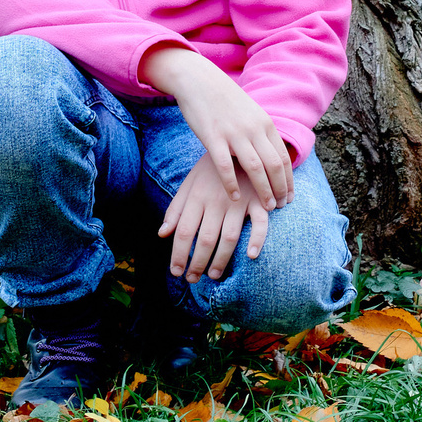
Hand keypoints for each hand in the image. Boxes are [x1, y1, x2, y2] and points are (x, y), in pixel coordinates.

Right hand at [140, 45, 293, 207]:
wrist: (199, 80)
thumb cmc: (225, 101)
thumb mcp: (251, 113)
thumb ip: (261, 133)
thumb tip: (272, 157)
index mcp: (265, 123)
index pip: (283, 157)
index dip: (288, 180)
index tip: (289, 197)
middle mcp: (253, 128)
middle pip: (273, 165)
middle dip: (280, 189)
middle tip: (280, 207)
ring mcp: (233, 133)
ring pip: (255, 168)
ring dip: (263, 190)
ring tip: (266, 207)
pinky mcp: (213, 137)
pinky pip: (226, 166)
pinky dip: (232, 185)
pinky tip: (235, 198)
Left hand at [159, 154, 273, 279]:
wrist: (238, 142)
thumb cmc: (210, 169)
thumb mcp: (189, 183)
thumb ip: (176, 208)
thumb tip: (162, 233)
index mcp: (197, 196)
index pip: (183, 231)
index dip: (178, 254)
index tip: (176, 272)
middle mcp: (216, 200)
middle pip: (204, 238)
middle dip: (197, 263)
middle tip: (193, 279)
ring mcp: (239, 201)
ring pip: (229, 236)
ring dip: (221, 259)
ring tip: (214, 275)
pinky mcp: (258, 200)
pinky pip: (260, 223)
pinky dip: (257, 240)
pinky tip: (251, 256)